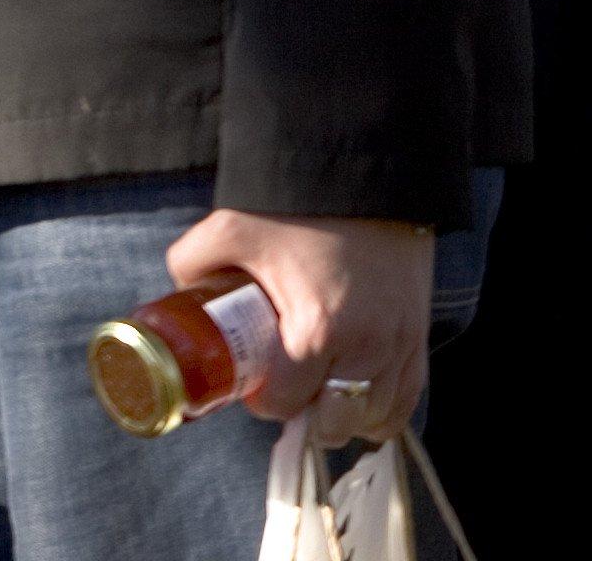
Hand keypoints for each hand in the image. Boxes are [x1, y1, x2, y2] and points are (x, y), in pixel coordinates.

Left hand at [163, 209, 432, 444]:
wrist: (368, 177)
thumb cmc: (300, 207)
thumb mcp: (230, 226)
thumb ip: (192, 260)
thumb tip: (180, 292)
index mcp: (317, 330)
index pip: (284, 403)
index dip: (259, 399)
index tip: (248, 381)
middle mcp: (367, 350)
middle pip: (333, 425)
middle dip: (301, 415)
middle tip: (280, 385)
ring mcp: (400, 348)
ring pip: (374, 420)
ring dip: (341, 417)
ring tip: (315, 390)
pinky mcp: (420, 339)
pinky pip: (406, 402)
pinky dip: (379, 408)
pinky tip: (352, 391)